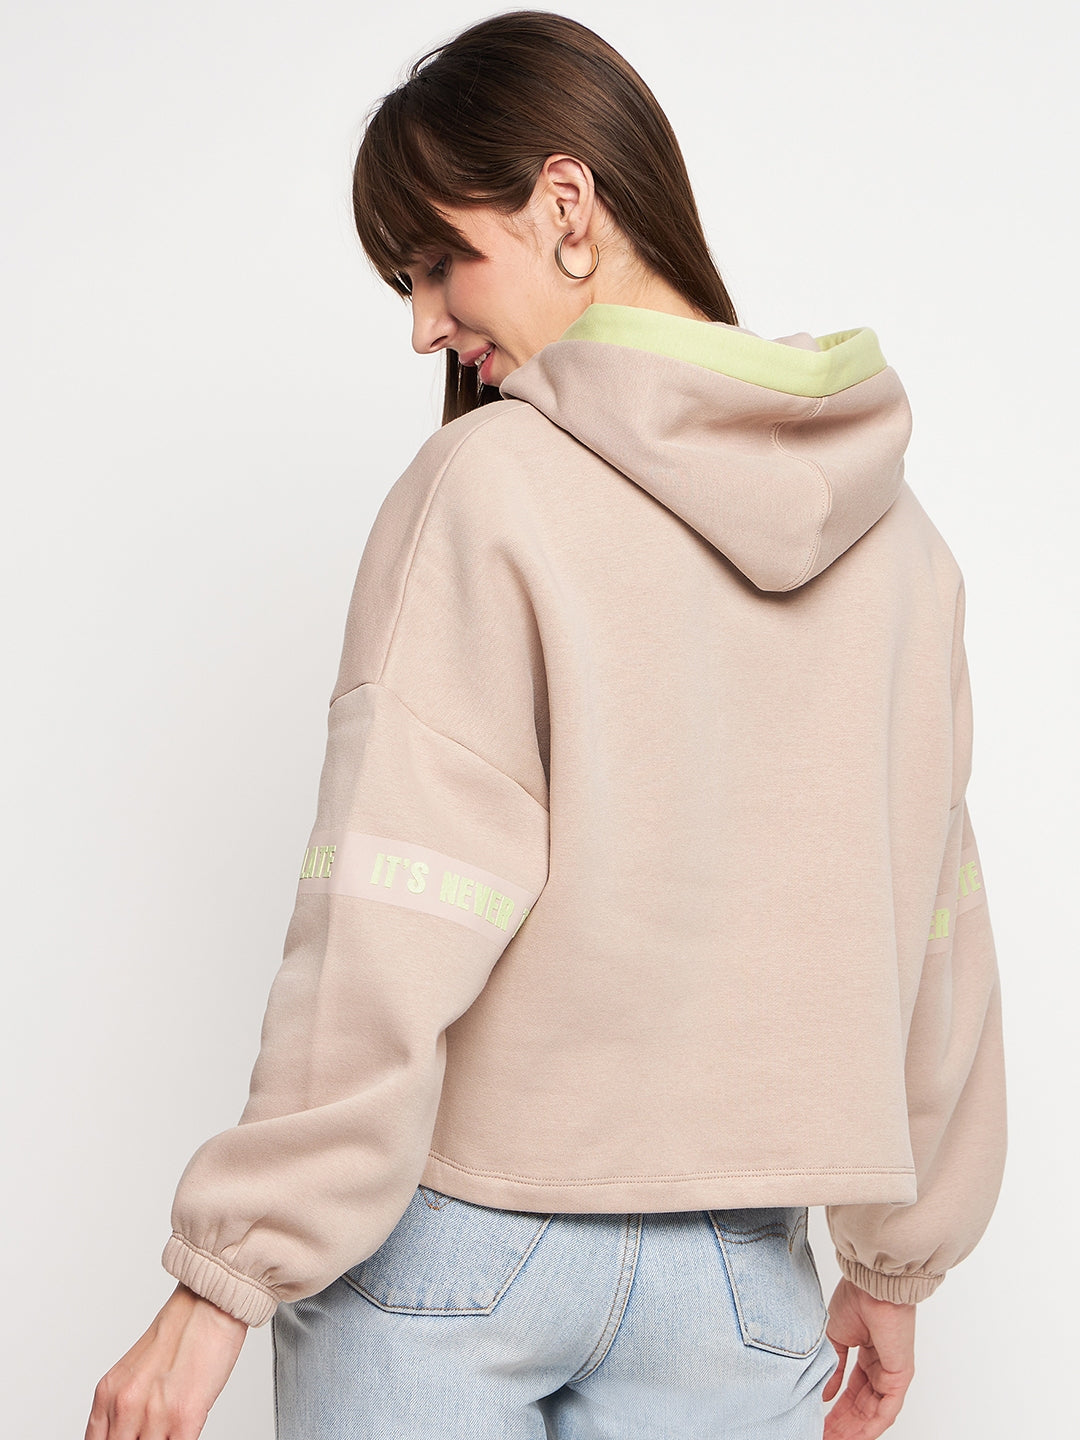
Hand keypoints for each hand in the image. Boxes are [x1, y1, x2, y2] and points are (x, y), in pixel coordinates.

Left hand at [85, 1281, 247, 1439]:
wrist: (209, 1304)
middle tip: (152, 1432)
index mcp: (108, 1394)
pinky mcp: (184, 1417)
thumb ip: (125, 1406)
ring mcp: (153, 1413)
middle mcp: (125, 1405)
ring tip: (169, 1429)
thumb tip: (126, 1434)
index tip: (130, 1438)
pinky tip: (183, 1432)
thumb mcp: (135, 1371)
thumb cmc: (180, 1331)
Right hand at [822, 1277, 915, 1438]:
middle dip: (843, 1424)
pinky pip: (886, 1411)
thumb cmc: (856, 1299)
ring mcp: (892, 1375)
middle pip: (861, 1406)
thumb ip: (833, 1368)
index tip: (821, 1422)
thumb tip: (825, 1393)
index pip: (852, 1391)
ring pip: (872, 1413)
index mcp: (868, 1356)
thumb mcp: (836, 1337)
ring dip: (853, 1430)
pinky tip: (855, 1437)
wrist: (871, 1287)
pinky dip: (870, 1427)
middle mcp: (882, 1368)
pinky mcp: (899, 1378)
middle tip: (825, 1436)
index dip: (836, 1409)